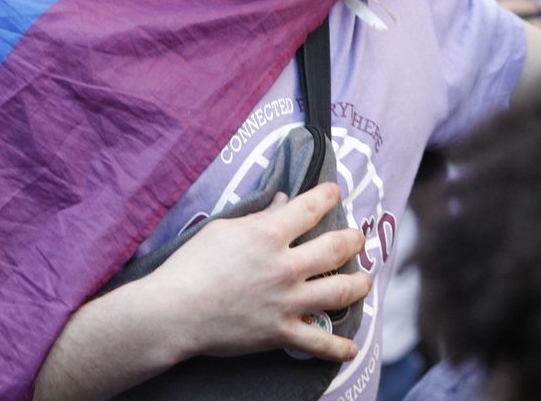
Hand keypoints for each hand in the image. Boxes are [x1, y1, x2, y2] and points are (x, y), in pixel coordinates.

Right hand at [143, 183, 370, 363]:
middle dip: (354, 240)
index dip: (329, 195)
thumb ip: (260, 216)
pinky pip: (320, 343)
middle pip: (337, 248)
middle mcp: (286, 266)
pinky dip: (339, 348)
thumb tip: (284, 202)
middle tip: (358, 238)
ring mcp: (287, 301)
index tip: (335, 192)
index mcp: (269, 234)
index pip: (312, 207)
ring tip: (365, 280)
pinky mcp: (281, 332)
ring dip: (360, 284)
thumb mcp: (224, 228)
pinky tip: (352, 348)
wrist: (175, 311)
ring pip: (340, 291)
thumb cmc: (192, 264)